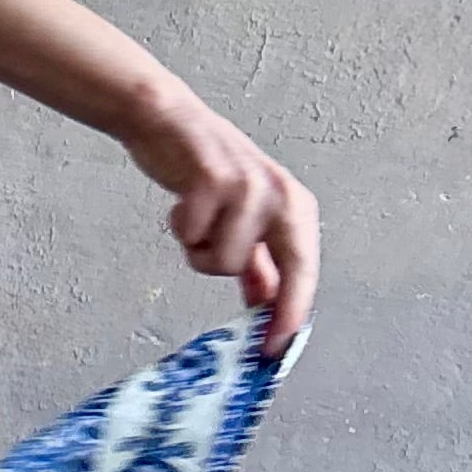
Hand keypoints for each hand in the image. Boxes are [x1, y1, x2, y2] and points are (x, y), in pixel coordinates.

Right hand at [118, 84, 318, 357]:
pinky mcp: (212, 179)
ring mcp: (247, 187)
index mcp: (295, 207)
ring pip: (222, 260)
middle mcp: (279, 196)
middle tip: (238, 315)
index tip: (275, 350)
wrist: (169, 121)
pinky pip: (192, 235)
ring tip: (196, 221)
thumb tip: (268, 303)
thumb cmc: (207, 171)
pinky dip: (181, 229)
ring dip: (199, 249)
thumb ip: (259, 262)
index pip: (303, 271)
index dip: (291, 314)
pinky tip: (183, 205)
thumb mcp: (246, 216)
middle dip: (243, 286)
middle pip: (264, 270)